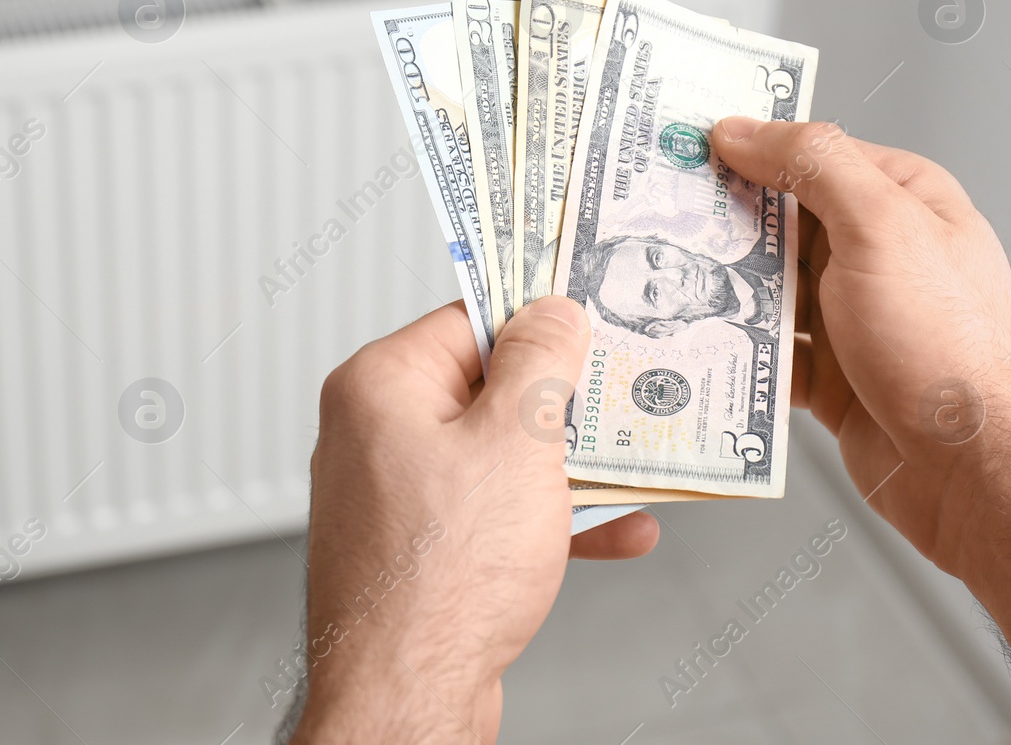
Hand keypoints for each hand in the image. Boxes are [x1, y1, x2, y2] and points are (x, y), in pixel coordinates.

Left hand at [290, 296, 657, 743]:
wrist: (406, 698)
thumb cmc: (439, 579)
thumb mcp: (516, 445)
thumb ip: (540, 366)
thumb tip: (553, 312)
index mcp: (379, 385)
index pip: (469, 319)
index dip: (539, 321)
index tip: (593, 320)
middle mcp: (374, 432)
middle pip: (486, 388)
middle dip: (563, 403)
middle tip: (626, 398)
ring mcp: (394, 494)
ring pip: (496, 457)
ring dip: (568, 467)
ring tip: (635, 470)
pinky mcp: (418, 548)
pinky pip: (490, 512)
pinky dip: (547, 518)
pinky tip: (615, 532)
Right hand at [713, 118, 1010, 719]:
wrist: (975, 472)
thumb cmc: (951, 346)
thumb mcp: (881, 227)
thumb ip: (813, 165)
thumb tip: (745, 131)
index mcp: (901, 201)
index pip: (811, 154)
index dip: (747, 149)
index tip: (683, 151)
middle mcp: (878, 254)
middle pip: (779, 223)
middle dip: (720, 225)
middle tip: (655, 220)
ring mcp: (854, 318)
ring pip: (767, 290)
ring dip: (724, 292)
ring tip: (667, 286)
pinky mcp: (832, 377)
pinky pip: (768, 352)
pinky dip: (735, 351)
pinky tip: (701, 346)